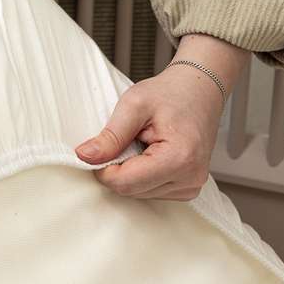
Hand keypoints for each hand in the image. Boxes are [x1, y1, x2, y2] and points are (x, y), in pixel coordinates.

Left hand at [74, 33, 249, 199]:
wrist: (199, 89)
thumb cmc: (170, 93)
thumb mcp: (134, 105)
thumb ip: (110, 135)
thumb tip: (85, 157)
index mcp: (179, 158)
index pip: (125, 183)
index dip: (103, 168)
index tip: (101, 147)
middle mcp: (190, 178)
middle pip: (131, 191)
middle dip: (118, 168)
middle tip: (126, 139)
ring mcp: (191, 185)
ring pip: (139, 193)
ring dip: (131, 171)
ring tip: (142, 142)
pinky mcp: (188, 187)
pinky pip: (151, 191)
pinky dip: (142, 174)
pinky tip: (150, 153)